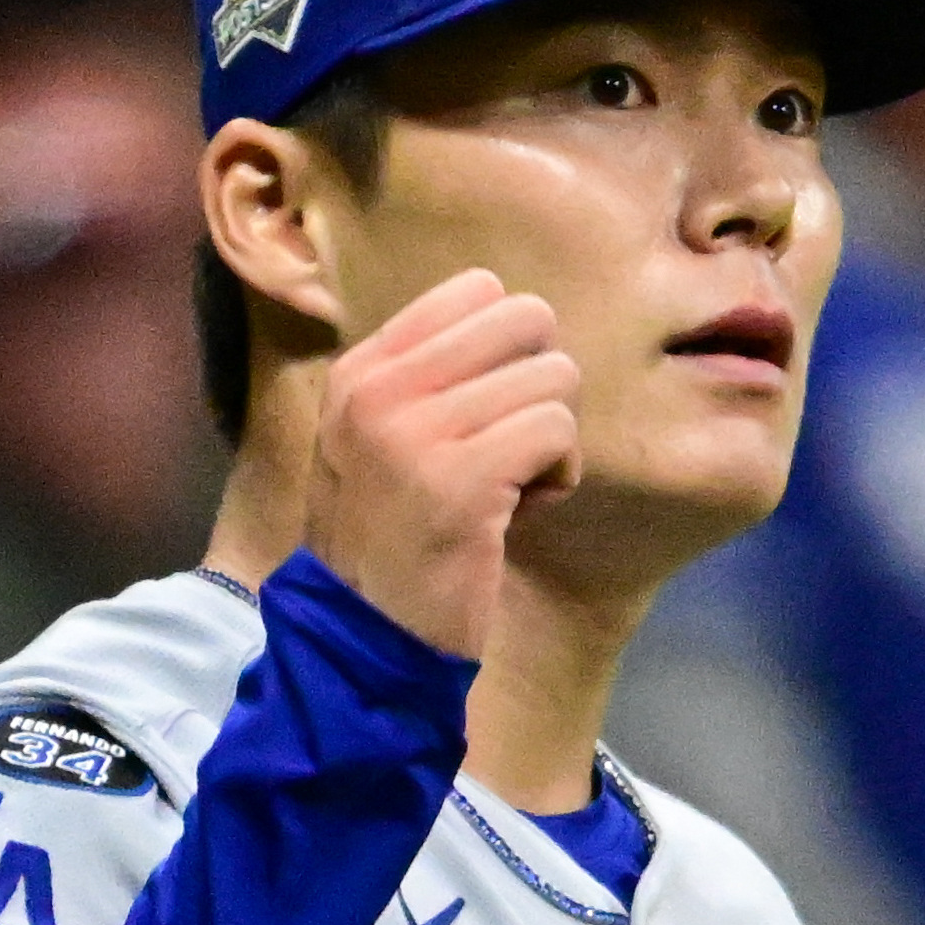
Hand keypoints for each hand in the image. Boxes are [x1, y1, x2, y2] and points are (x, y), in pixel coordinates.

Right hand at [305, 270, 577, 656]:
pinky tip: (520, 512)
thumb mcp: (383, 438)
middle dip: (541, 379)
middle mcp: (381, 388)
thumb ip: (435, 376)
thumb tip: (524, 322)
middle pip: (526, 317)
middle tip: (513, 441)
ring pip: (553, 376)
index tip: (485, 408)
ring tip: (511, 487)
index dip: (508, 347)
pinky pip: (556, 429)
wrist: (365, 635)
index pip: (476, 288)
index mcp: (364, 368)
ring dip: (553, 439)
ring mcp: (417, 431)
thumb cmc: (394, 537)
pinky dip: (560, 475)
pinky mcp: (461, 479)